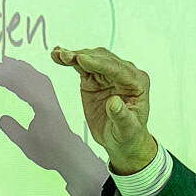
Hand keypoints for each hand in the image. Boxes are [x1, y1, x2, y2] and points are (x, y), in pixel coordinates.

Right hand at [49, 45, 157, 173]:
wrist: (121, 141)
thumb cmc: (128, 134)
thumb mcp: (127, 129)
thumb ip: (121, 116)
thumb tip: (113, 103)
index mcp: (137, 82)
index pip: (117, 69)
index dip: (99, 63)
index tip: (81, 59)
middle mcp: (125, 74)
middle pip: (102, 59)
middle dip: (83, 56)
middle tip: (65, 56)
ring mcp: (108, 75)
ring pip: (91, 58)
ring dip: (74, 55)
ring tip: (58, 54)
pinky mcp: (95, 78)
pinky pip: (82, 66)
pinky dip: (70, 61)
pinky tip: (58, 56)